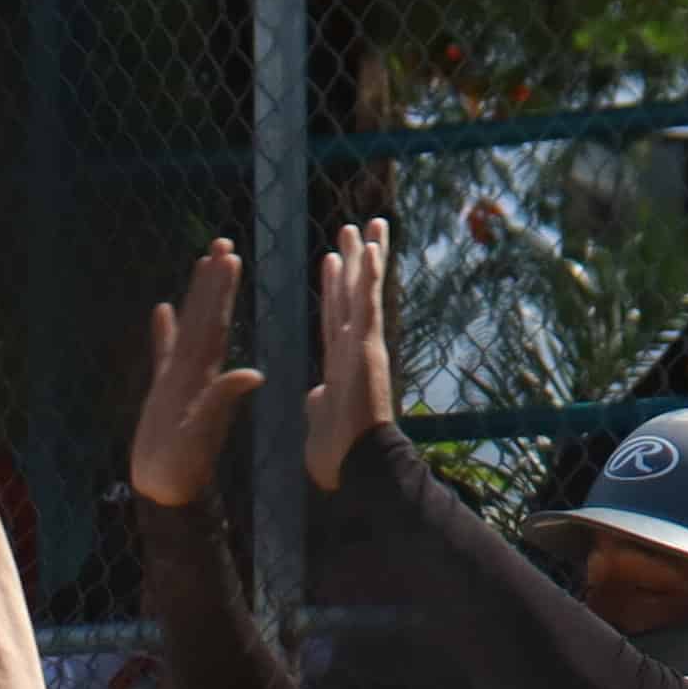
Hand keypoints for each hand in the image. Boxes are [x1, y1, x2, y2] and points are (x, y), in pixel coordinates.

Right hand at [123, 243, 261, 509]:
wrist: (168, 491)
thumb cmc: (183, 466)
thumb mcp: (204, 430)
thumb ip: (224, 399)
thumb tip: (254, 374)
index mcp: (206, 374)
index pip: (215, 322)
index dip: (221, 290)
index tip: (229, 257)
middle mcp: (196, 370)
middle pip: (206, 315)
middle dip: (214, 281)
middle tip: (222, 243)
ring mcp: (180, 378)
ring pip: (189, 327)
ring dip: (195, 296)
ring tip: (200, 264)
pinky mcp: (164, 391)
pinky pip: (164, 353)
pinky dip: (164, 332)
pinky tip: (163, 310)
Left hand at [304, 219, 396, 489]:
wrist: (354, 465)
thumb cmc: (338, 454)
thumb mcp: (320, 420)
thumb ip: (319, 403)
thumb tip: (315, 396)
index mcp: (339, 364)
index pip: (334, 317)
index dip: (332, 289)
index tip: (330, 261)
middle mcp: (354, 348)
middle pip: (352, 295)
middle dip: (353, 262)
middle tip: (353, 228)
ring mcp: (364, 345)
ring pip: (364, 291)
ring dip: (366, 257)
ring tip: (369, 224)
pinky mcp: (369, 346)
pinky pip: (369, 303)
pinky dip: (371, 275)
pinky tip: (372, 247)